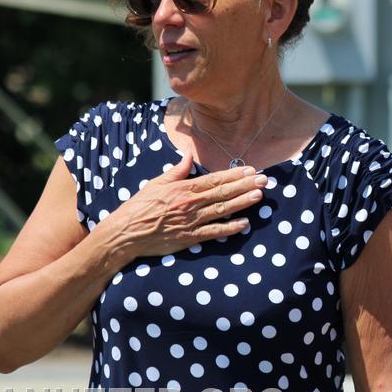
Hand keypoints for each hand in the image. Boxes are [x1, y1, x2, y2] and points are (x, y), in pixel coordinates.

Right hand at [101, 152, 264, 260]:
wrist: (125, 233)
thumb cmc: (139, 206)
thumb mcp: (156, 183)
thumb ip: (177, 170)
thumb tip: (188, 153)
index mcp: (184, 188)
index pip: (215, 179)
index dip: (235, 175)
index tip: (251, 170)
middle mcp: (191, 203)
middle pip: (223, 192)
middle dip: (246, 186)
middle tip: (265, 180)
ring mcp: (192, 221)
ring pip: (222, 209)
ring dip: (243, 203)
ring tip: (260, 196)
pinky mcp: (190, 238)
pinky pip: (213, 232)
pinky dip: (229, 228)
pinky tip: (244, 224)